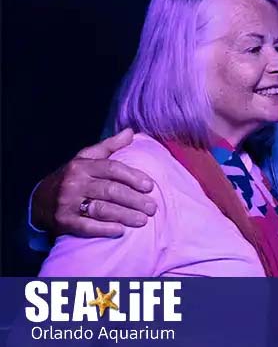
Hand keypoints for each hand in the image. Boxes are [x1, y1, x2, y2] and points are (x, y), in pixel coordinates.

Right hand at [32, 129, 156, 236]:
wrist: (40, 200)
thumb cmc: (72, 177)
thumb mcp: (86, 158)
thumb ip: (109, 146)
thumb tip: (130, 132)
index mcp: (82, 166)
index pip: (112, 169)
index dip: (133, 177)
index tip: (150, 186)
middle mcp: (74, 183)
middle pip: (110, 190)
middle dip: (134, 200)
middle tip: (152, 207)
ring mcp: (67, 202)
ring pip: (101, 209)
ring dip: (125, 215)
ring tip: (143, 220)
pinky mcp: (63, 221)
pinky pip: (86, 226)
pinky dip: (104, 229)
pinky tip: (120, 230)